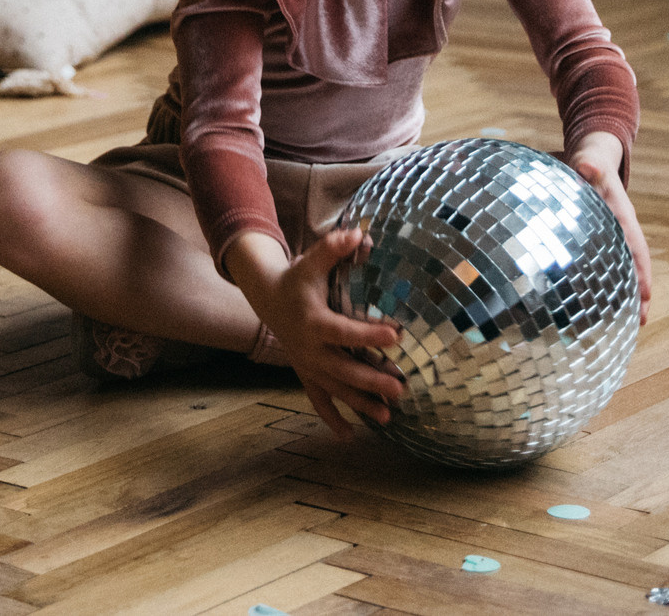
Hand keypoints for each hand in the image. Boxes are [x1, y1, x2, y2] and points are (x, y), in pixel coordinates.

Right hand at [227, 228, 404, 440]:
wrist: (268, 299)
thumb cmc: (298, 278)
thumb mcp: (310, 260)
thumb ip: (332, 248)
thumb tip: (358, 233)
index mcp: (313, 321)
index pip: (344, 331)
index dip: (369, 335)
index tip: (396, 337)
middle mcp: (309, 349)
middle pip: (343, 369)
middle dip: (371, 380)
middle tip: (400, 386)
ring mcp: (308, 366)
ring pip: (336, 390)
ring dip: (361, 404)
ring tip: (389, 417)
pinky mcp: (307, 374)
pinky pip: (318, 401)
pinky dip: (332, 419)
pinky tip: (350, 436)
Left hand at [569, 133, 652, 323]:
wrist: (590, 158)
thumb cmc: (589, 162)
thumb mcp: (589, 161)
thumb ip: (589, 165)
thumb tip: (587, 165)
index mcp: (621, 214)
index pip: (634, 244)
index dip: (641, 269)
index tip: (646, 294)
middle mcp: (621, 229)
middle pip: (635, 263)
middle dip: (639, 291)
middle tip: (641, 320)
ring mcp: (613, 236)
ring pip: (624, 268)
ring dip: (627, 293)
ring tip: (630, 323)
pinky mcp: (601, 241)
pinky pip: (608, 265)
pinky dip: (609, 285)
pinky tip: (601, 307)